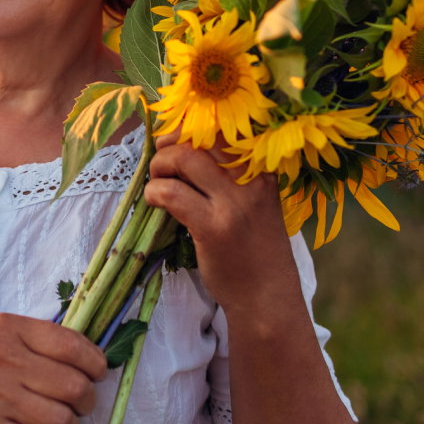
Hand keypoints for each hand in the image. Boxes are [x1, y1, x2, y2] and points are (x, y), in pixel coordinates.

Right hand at [0, 312, 106, 423]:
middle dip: (87, 398)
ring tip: (63, 420)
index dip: (96, 363)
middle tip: (83, 402)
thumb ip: (30, 340)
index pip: (73, 345)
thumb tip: (81, 355)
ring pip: (62, 420)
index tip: (99, 371)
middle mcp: (3, 360)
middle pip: (74, 386)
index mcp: (7, 329)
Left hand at [143, 134, 300, 312]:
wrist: (268, 296)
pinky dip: (155, 192)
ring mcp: (234, 203)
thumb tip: (183, 146)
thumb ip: (231, 174)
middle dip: (171, 143)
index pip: (222, 129)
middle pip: (200, 138)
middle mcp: (251, 179)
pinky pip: (173, 194)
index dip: (190, 127)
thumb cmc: (256, 247)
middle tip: (161, 160)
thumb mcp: (255, 200)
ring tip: (157, 181)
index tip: (175, 138)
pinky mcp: (213, 227)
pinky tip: (155, 201)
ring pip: (184, 158)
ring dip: (160, 165)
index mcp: (262, 167)